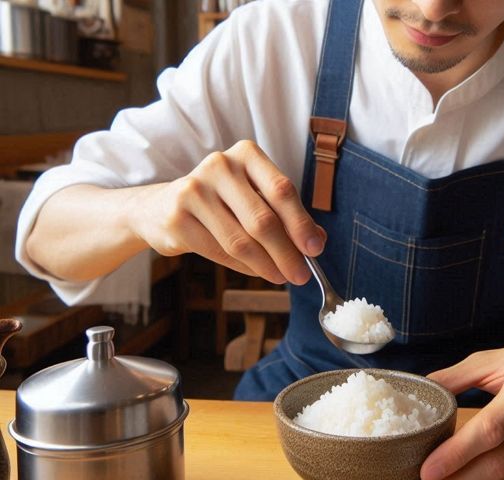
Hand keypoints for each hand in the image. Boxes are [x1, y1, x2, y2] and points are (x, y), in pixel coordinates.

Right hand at [127, 140, 324, 284]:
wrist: (161, 206)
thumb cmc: (222, 202)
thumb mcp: (255, 198)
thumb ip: (287, 215)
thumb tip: (317, 241)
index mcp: (246, 154)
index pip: (282, 190)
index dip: (301, 223)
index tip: (315, 249)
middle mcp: (220, 165)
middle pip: (263, 219)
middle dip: (287, 253)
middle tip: (301, 275)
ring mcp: (194, 189)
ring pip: (241, 240)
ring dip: (267, 265)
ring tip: (281, 277)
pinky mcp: (177, 217)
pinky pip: (220, 252)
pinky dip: (244, 267)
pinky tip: (256, 271)